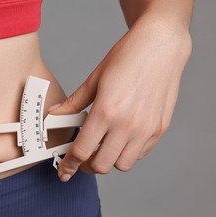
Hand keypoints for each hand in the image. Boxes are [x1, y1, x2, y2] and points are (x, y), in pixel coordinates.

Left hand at [49, 19, 191, 180]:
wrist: (160, 45)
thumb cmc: (127, 58)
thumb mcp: (94, 79)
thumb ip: (73, 103)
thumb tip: (55, 114)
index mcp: (106, 112)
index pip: (81, 151)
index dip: (69, 165)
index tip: (64, 171)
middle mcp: (127, 125)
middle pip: (101, 165)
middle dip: (87, 166)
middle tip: (82, 158)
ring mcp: (146, 129)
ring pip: (122, 165)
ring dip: (109, 161)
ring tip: (103, 148)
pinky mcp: (159, 128)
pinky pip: (140, 154)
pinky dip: (127, 153)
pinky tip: (120, 139)